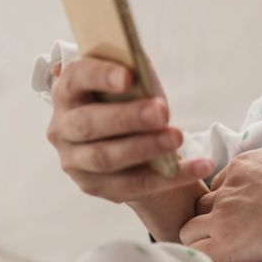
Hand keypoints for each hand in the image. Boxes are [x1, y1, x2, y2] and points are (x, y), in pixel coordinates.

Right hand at [46, 56, 212, 203]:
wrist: (127, 142)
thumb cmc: (127, 102)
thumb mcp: (128, 84)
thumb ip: (134, 75)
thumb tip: (144, 74)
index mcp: (67, 92)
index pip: (76, 78)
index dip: (100, 76)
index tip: (129, 77)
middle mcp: (61, 128)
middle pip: (89, 123)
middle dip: (126, 118)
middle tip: (161, 112)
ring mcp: (74, 161)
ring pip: (106, 158)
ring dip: (145, 147)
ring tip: (178, 138)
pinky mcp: (94, 187)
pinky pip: (134, 185)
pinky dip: (170, 177)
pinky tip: (199, 166)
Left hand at [179, 115, 261, 261]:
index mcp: (243, 166)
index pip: (221, 183)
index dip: (229, 196)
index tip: (246, 208)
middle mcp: (227, 190)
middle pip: (202, 205)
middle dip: (211, 217)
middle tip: (232, 230)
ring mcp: (223, 218)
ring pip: (190, 230)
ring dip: (201, 239)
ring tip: (221, 250)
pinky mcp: (226, 244)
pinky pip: (198, 253)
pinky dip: (203, 258)